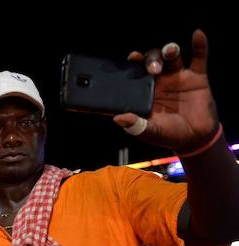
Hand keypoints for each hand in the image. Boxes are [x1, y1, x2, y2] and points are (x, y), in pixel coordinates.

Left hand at [114, 30, 218, 151]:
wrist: (195, 138)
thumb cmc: (169, 134)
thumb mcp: (150, 132)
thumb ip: (135, 125)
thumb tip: (118, 119)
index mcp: (145, 91)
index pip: (136, 74)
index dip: (132, 65)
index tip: (131, 58)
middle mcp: (160, 81)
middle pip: (153, 61)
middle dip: (151, 60)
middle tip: (154, 69)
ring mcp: (178, 77)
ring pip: (172, 57)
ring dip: (170, 51)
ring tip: (171, 52)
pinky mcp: (197, 77)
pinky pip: (199, 58)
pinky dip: (200, 46)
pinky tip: (197, 35)